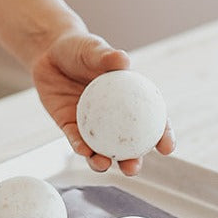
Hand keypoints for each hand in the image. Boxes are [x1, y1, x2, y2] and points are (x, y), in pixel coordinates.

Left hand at [31, 28, 174, 175]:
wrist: (50, 52)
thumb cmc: (80, 48)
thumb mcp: (93, 49)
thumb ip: (106, 56)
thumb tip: (123, 59)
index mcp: (129, 99)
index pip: (152, 120)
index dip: (162, 135)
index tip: (167, 148)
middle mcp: (112, 116)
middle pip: (127, 144)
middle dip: (132, 161)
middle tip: (133, 169)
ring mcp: (90, 123)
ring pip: (100, 149)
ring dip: (103, 162)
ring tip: (104, 165)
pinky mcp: (68, 125)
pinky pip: (75, 139)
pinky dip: (79, 146)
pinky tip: (82, 151)